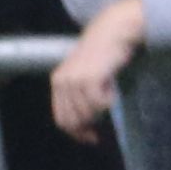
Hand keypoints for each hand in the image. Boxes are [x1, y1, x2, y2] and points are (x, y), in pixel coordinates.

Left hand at [49, 0, 151, 139]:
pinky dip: (109, 101)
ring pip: (88, 113)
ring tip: (109, 92)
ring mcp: (74, 80)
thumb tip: (86, 126)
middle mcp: (62, 81)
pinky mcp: (88, 78)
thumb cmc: (102, 54)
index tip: (92, 138)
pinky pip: (100, 103)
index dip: (76, 133)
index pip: (61, 119)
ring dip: (102, 110)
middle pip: (74, 120)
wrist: (112, 31)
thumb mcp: (83, 74)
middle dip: (90, 126)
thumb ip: (79, 96)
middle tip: (105, 122)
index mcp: (57, 82)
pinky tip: (113, 89)